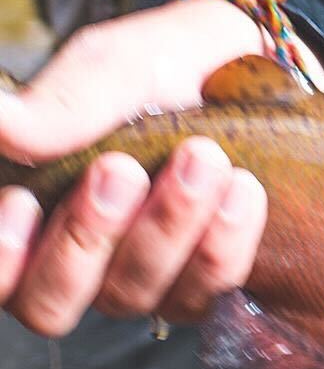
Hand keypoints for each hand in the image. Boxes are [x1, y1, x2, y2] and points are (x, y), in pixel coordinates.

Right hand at [0, 0, 298, 335]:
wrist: (254, 64)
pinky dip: (223, 241)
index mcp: (30, 209)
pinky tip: (242, 188)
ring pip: (130, 295)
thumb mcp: (113, 69)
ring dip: (166, 227)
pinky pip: (207, 289)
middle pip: (49, 304)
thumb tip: (0, 122)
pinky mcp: (206, 280)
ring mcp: (142, 276)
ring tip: (202, 157)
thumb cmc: (166, 68)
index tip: (23, 202)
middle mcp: (78, 258)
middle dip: (84, 239)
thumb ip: (61, 105)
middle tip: (121, 169)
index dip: (2, 256)